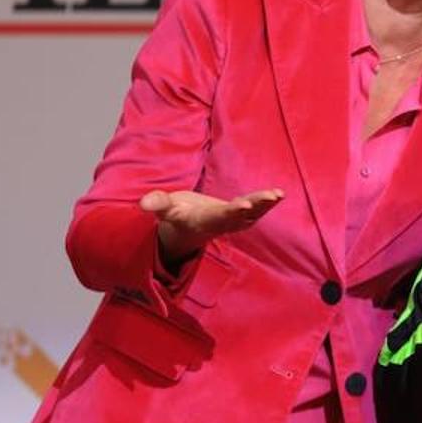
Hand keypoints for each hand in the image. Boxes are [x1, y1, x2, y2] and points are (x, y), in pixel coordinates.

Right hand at [139, 188, 283, 262]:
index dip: (231, 211)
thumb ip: (156, 204)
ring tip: (279, 194)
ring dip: (265, 205)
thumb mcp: (164, 208)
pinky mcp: (238, 217)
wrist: (186, 228)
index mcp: (203, 221)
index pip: (219, 216)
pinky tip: (278, 194)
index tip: (243, 205)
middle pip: (241, 215)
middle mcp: (221, 223)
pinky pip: (255, 212)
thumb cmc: (175, 215)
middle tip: (270, 197)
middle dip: (255, 206)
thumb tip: (142, 203)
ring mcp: (231, 221)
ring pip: (251, 215)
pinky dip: (266, 204)